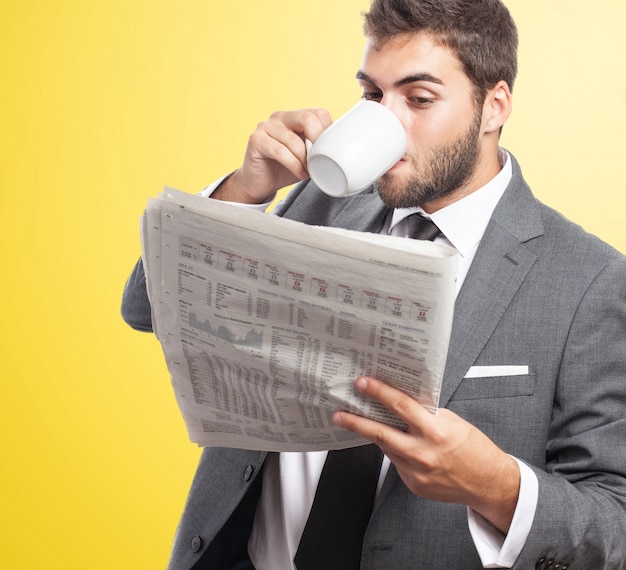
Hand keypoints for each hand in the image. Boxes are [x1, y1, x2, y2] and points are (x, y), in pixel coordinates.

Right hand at [213, 108, 332, 203]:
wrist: (259, 183)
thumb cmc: (285, 169)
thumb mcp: (307, 156)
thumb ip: (318, 148)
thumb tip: (343, 150)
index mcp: (294, 117)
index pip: (318, 113)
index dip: (327, 132)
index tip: (329, 152)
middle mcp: (279, 117)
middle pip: (307, 119)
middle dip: (318, 143)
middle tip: (320, 161)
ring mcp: (265, 126)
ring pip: (294, 140)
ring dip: (305, 160)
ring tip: (308, 172)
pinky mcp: (256, 140)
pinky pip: (280, 151)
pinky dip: (294, 165)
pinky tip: (299, 174)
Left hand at [333, 376, 520, 533]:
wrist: (488, 483)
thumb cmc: (473, 449)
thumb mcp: (451, 422)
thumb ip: (425, 414)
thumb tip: (400, 402)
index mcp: (435, 432)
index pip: (401, 406)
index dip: (379, 392)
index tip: (363, 384)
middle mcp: (423, 453)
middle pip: (380, 433)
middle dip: (356, 422)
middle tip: (339, 413)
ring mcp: (416, 472)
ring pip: (386, 448)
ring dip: (374, 435)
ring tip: (358, 422)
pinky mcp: (413, 485)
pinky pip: (396, 462)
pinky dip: (394, 451)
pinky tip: (397, 445)